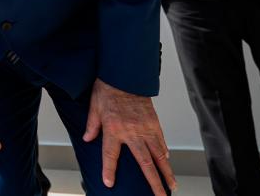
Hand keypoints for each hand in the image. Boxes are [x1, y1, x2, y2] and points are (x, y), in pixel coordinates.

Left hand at [84, 78, 175, 194]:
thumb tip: (87, 139)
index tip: (109, 183)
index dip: (109, 171)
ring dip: (165, 171)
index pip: (110, 156)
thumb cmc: (108, 89)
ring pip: (158, 155)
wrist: (125, 74)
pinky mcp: (154, 122)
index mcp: (113, 129)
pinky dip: (164, 152)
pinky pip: (161, 140)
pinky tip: (166, 161)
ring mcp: (145, 128)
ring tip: (171, 185)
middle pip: (145, 164)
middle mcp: (131, 132)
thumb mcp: (94, 107)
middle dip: (154, 183)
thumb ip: (92, 125)